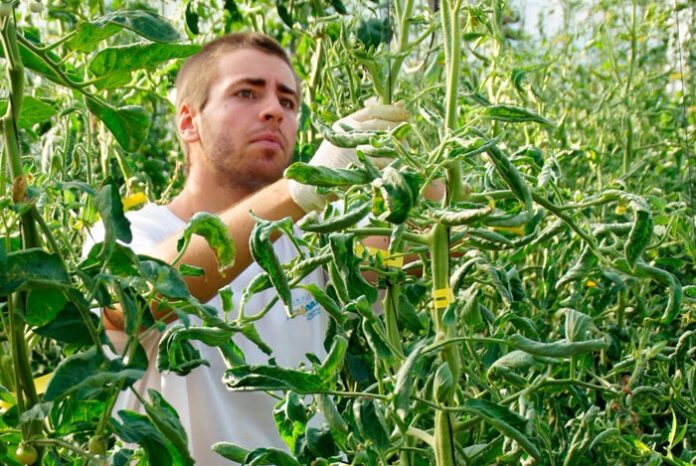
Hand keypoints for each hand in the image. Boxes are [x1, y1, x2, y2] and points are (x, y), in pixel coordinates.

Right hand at [289, 100, 408, 212]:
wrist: (313, 182)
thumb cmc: (333, 157)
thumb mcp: (346, 132)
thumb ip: (370, 118)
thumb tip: (400, 104)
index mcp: (345, 123)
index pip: (374, 111)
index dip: (392, 110)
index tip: (404, 112)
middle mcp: (348, 135)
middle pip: (382, 126)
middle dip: (398, 126)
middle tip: (406, 128)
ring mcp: (354, 152)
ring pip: (386, 144)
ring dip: (398, 144)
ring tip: (402, 144)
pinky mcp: (360, 169)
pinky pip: (384, 163)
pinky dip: (394, 161)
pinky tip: (399, 160)